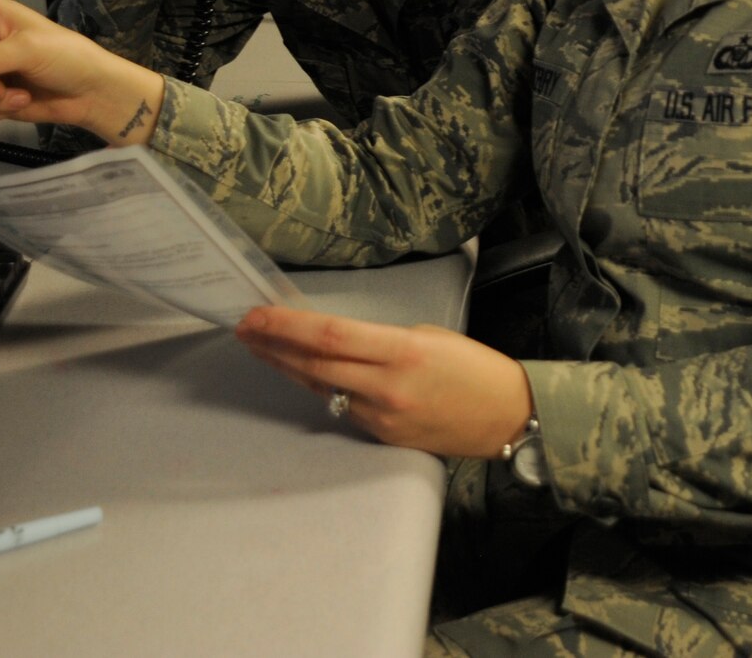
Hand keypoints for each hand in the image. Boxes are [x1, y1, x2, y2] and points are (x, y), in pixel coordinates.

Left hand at [235, 306, 532, 460]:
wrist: (506, 417)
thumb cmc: (474, 368)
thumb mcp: (429, 337)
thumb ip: (381, 341)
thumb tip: (335, 342)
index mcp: (403, 351)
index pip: (330, 336)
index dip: (287, 327)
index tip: (257, 315)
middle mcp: (386, 387)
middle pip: (315, 364)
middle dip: (274, 345)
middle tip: (244, 328)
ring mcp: (382, 416)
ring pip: (322, 386)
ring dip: (288, 366)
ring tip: (261, 347)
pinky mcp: (382, 436)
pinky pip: (343, 406)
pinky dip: (320, 385)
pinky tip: (302, 372)